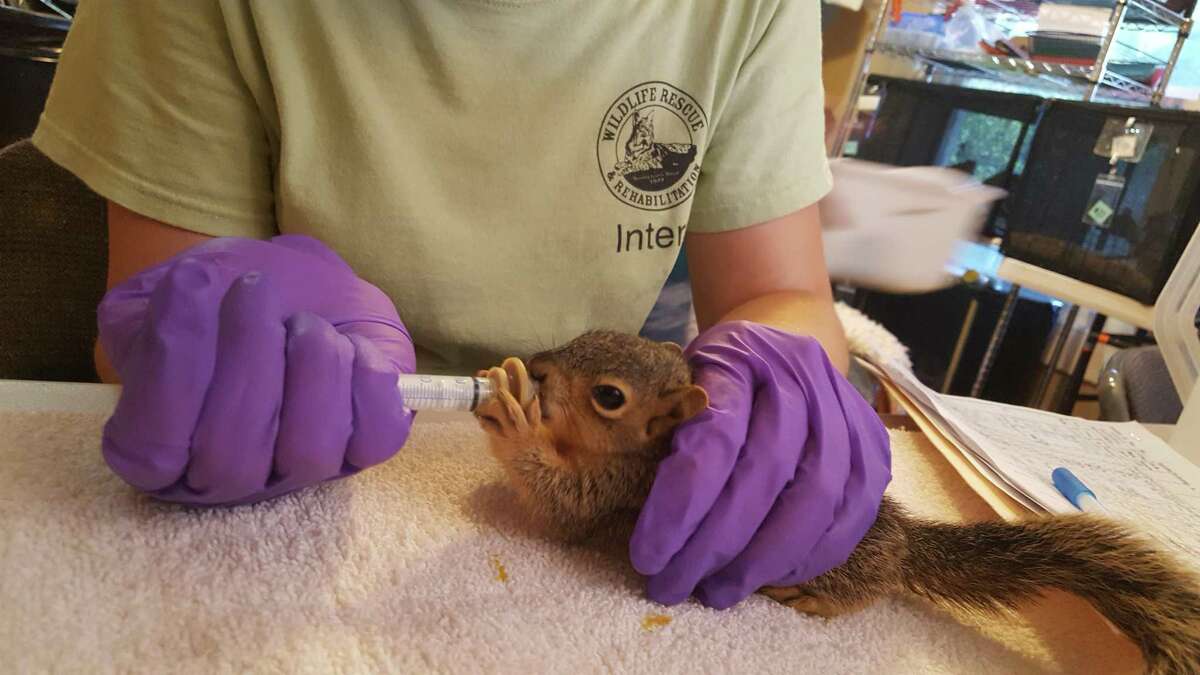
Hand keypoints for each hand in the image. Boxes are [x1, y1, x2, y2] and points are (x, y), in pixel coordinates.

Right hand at [98, 235, 414, 505]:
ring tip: (302, 318)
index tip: (188, 285)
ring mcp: (297, 470)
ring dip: (311, 368)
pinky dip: (367, 381)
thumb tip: (187, 303)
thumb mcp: (173, 291)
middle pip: (231, 458)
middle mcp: (226, 477)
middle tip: (252, 288)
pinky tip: (351, 342)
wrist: (291, 282)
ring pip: (309, 452)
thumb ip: (160, 309)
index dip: (172, 372)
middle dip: (247, 356)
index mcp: (159, 450)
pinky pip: (376, 437)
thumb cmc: (224, 292)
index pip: (150, 452)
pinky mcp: (361, 449)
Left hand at [629, 321, 890, 608]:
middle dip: (714, 545)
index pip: (713, 440)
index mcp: (740, 356)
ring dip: (762, 560)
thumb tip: (650, 523)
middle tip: (672, 585)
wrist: (784, 336)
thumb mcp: (678, 381)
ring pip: (815, 498)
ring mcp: (845, 409)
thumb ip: (665, 434)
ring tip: (717, 591)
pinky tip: (767, 576)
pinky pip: (851, 513)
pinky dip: (808, 555)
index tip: (647, 556)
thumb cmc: (716, 372)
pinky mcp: (873, 445)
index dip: (680, 507)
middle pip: (764, 474)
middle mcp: (800, 376)